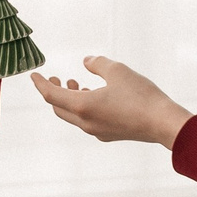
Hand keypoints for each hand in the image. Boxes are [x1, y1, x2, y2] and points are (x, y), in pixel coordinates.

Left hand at [29, 57, 192, 147]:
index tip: (33, 75)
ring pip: (74, 115)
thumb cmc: (141, 96)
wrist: (163, 123)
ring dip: (70, 99)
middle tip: (56, 78)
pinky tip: (95, 96)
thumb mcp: (117, 70)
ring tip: (76, 83)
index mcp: (82, 106)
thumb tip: (87, 61)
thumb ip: (98, 64)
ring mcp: (97, 131)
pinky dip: (84, 107)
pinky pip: (87, 121)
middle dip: (54, 92)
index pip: (51, 95)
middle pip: (59, 108)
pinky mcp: (109, 134)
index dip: (40, 84)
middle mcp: (86, 123)